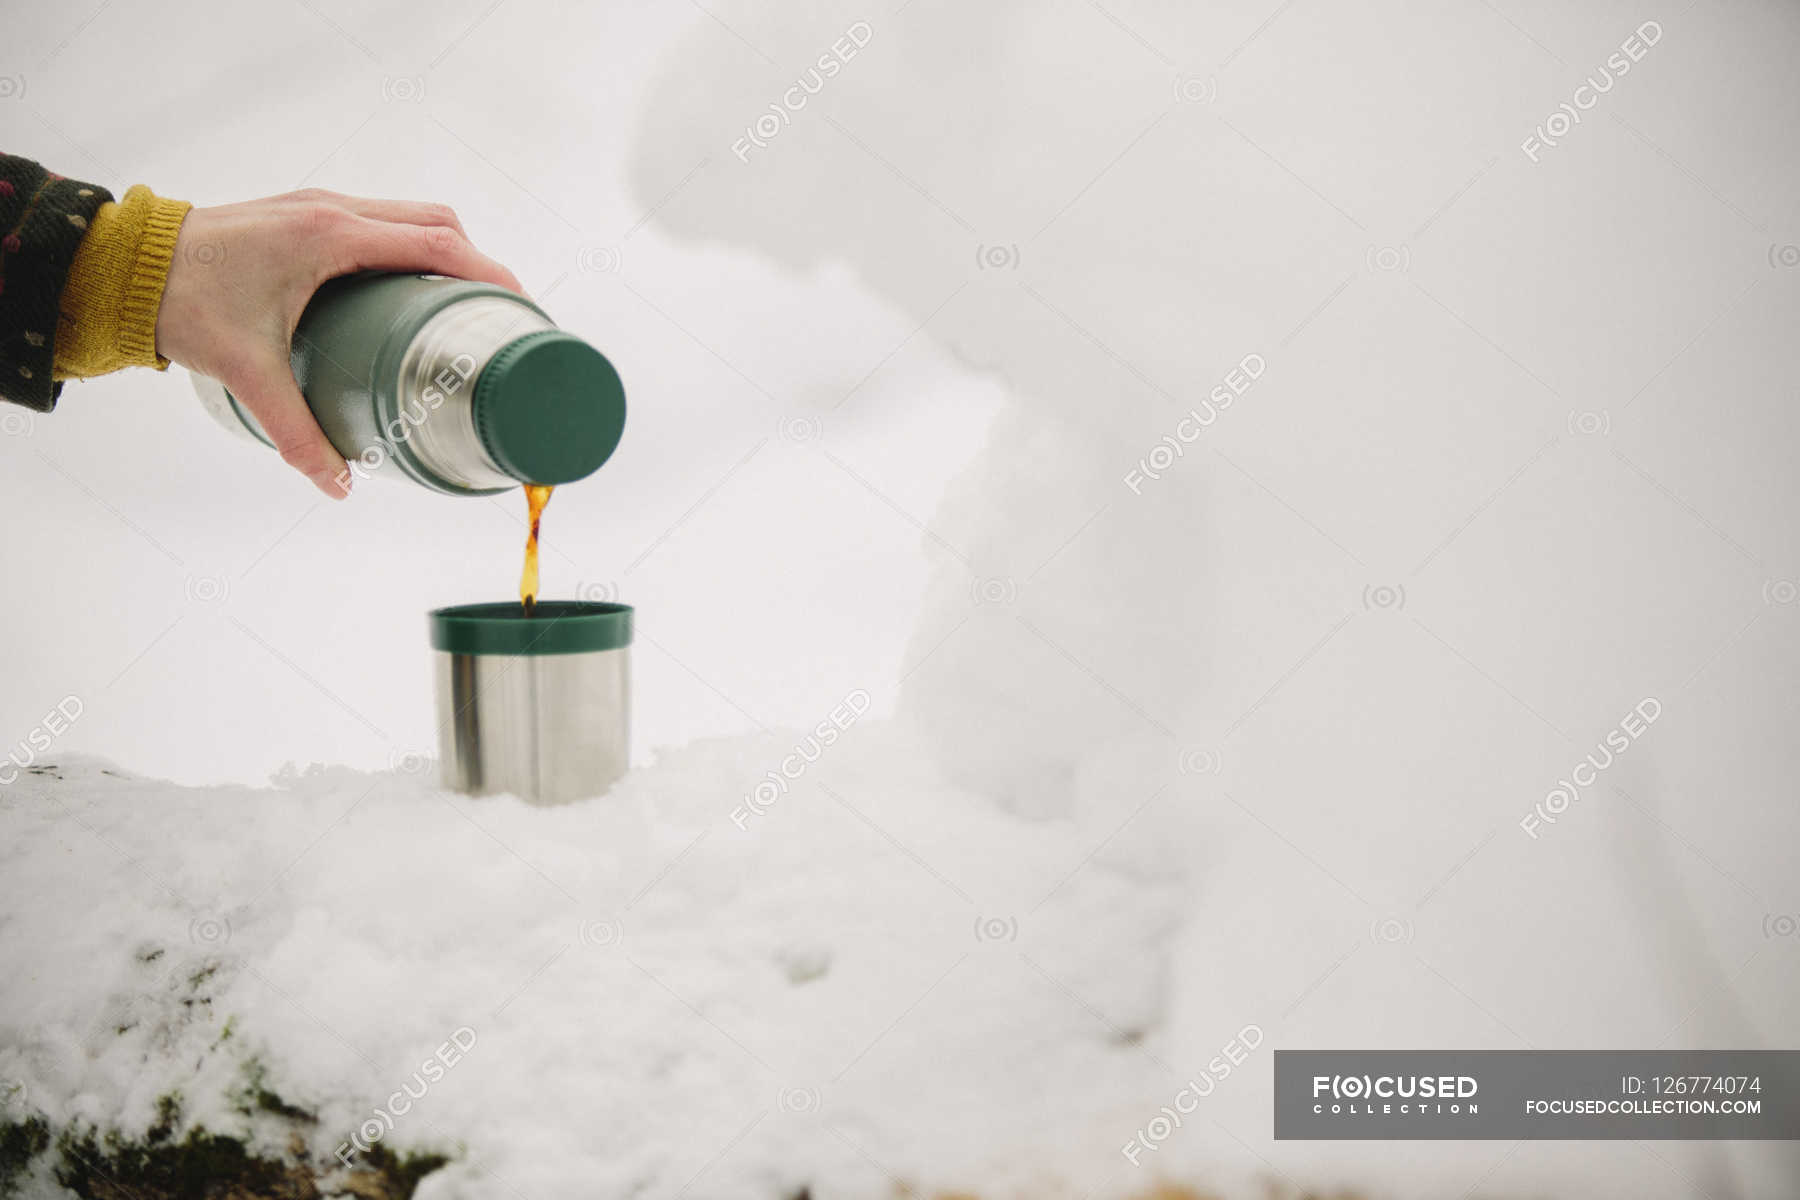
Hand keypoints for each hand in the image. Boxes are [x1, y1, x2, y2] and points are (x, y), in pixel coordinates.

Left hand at [155, 189, 524, 497]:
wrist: (121, 264)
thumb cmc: (181, 301)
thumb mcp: (248, 372)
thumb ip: (297, 433)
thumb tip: (340, 485)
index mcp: (330, 235)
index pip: (437, 243)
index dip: (489, 273)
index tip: (520, 307)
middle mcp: (332, 210)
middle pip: (436, 222)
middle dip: (478, 265)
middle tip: (497, 315)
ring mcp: (319, 207)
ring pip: (409, 216)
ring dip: (445, 253)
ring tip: (461, 307)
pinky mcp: (305, 216)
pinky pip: (381, 222)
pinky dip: (410, 249)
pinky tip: (409, 292)